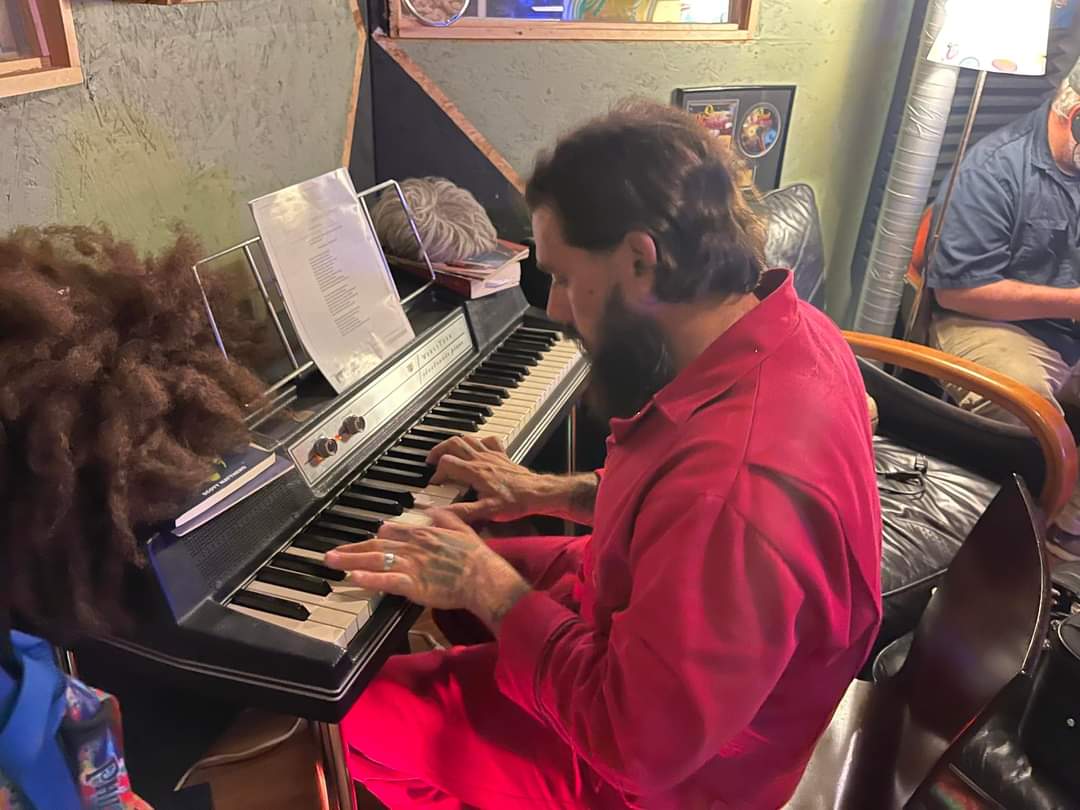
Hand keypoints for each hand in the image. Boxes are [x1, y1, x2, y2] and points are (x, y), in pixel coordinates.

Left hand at [323, 509, 529, 630]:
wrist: (484, 577)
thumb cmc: (475, 556)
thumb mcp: (462, 528)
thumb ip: (445, 517)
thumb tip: (432, 510)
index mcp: (423, 534)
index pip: (392, 532)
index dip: (374, 537)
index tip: (363, 540)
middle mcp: (412, 547)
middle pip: (376, 546)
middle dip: (351, 549)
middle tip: (330, 554)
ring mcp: (411, 565)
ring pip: (375, 560)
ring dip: (351, 560)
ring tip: (332, 562)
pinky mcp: (413, 585)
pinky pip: (386, 580)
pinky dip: (369, 578)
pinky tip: (354, 577)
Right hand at [427, 435, 545, 522]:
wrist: (537, 493)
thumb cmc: (515, 502)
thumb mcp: (487, 511)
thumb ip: (463, 512)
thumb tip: (441, 513)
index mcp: (475, 472)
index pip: (447, 464)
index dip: (436, 473)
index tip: (435, 483)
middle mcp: (481, 459)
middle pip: (453, 443)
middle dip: (438, 450)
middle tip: (431, 460)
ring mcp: (492, 454)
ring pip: (468, 438)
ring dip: (454, 442)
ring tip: (446, 451)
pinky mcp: (501, 454)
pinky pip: (488, 440)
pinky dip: (478, 441)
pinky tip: (475, 448)